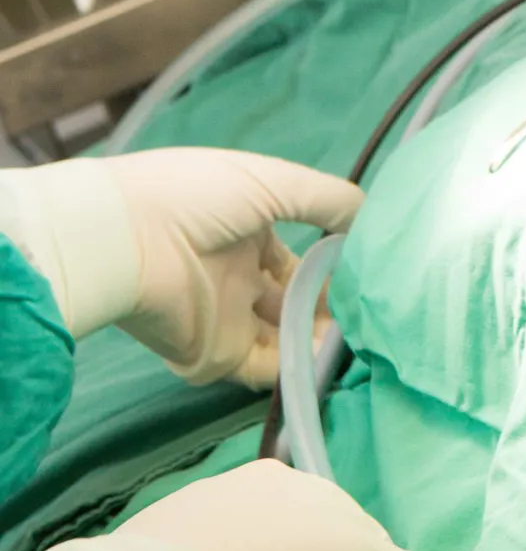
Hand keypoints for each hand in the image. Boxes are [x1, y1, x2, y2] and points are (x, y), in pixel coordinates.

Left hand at [0, 148, 360, 386]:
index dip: (335, 268)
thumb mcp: (275, 182)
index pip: (300, 261)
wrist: (127, 239)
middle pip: (297, 303)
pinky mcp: (213, 355)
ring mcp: (225, 318)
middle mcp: (237, 277)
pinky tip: (332, 355)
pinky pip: (267, 368)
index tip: (369, 275)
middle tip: (370, 312)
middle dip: (333, 309)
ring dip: (323, 339)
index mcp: (246, 234)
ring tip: (360, 337)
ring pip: (287, 338)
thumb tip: (374, 221)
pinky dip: (299, 367)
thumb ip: (330, 200)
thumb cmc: (196, 198)